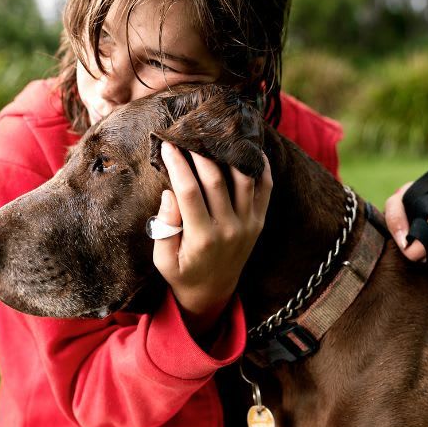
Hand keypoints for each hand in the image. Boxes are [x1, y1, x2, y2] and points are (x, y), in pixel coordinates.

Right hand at [153, 142, 272, 339]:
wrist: (213, 293)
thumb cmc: (181, 273)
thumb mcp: (162, 259)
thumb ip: (165, 227)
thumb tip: (170, 193)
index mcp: (203, 238)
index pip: (188, 191)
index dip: (177, 164)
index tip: (167, 145)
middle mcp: (230, 228)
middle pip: (216, 179)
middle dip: (199, 153)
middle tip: (188, 133)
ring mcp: (249, 223)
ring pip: (244, 178)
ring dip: (230, 154)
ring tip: (216, 136)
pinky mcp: (259, 221)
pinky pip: (265, 188)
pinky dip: (260, 166)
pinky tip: (248, 149)